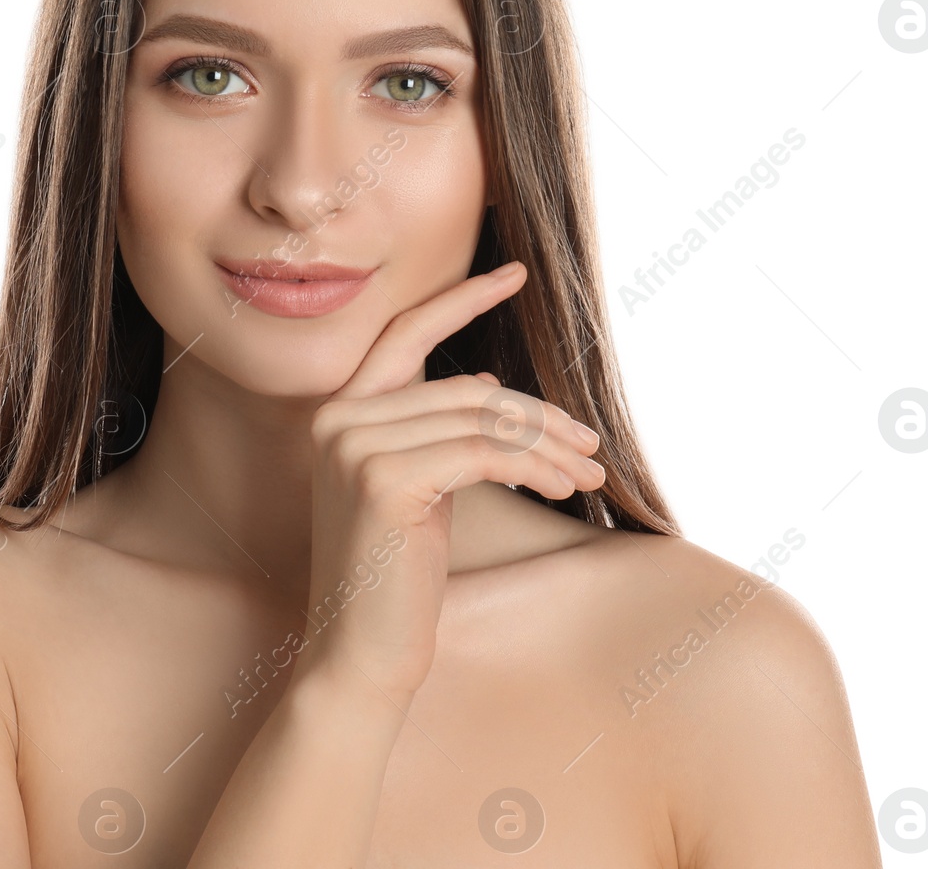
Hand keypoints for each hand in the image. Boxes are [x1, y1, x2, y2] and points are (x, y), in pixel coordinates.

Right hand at [290, 260, 605, 703]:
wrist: (361, 656)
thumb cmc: (395, 579)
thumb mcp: (419, 490)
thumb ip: (436, 431)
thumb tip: (481, 381)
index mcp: (338, 413)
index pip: (405, 335)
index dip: (461, 299)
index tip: (513, 271)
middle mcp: (336, 419)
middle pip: (465, 389)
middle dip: (540, 415)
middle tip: (591, 446)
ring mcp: (354, 446)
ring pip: (482, 418)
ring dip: (549, 445)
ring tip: (588, 473)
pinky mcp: (383, 480)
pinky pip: (483, 452)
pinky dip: (534, 466)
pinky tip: (563, 488)